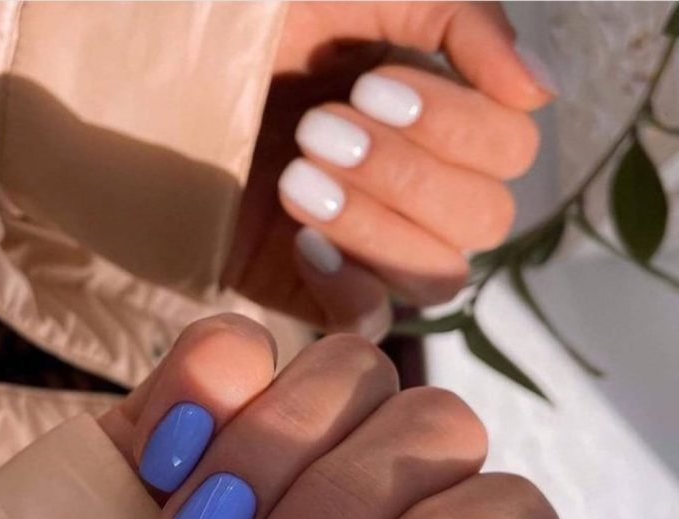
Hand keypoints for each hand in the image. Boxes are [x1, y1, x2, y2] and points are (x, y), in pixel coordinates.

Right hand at [100, 314, 609, 518]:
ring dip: (274, 457)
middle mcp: (372, 497)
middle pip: (436, 424)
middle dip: (346, 513)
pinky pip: (228, 344)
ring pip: (348, 367)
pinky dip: (203, 387)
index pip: (510, 512)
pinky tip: (163, 466)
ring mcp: (281, 440)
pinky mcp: (189, 406)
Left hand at [226, 2, 552, 340]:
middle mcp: (413, 186)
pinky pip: (369, 324)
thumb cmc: (252, 22)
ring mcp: (366, 243)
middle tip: (320, 130)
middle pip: (485, 219)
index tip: (370, 86)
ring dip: (378, 225)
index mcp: (433, 116)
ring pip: (439, 276)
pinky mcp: (311, 287)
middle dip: (407, 174)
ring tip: (297, 176)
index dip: (457, 127)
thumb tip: (541, 91)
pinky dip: (353, 289)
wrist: (141, 70)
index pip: (510, 152)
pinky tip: (304, 242)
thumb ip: (461, 18)